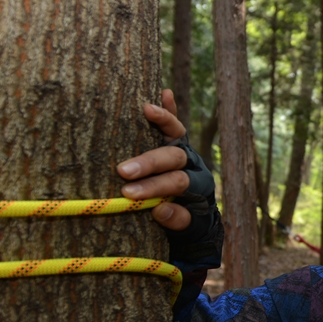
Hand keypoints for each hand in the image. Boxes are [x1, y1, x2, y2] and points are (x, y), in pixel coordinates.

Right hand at [118, 90, 193, 230]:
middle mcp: (193, 164)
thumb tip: (159, 210)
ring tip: (146, 109)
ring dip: (162, 120)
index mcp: (197, 186)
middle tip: (122, 171)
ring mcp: (186, 150)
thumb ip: (176, 220)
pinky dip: (169, 109)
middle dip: (148, 163)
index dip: (154, 187)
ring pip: (177, 132)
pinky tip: (164, 92)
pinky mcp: (177, 140)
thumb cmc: (184, 222)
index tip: (129, 194)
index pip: (177, 183)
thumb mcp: (183, 229)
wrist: (199, 214)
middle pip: (173, 157)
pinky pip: (175, 123)